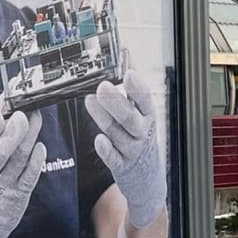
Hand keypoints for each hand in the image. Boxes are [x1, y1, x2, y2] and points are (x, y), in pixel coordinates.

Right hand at [0, 107, 45, 237]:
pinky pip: (30, 176)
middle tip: (22, 117)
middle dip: (11, 133)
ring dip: (29, 138)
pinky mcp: (20, 191)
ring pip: (19, 159)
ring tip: (37, 119)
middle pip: (0, 151)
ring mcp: (6, 181)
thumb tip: (4, 98)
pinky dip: (36, 161)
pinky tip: (41, 147)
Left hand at [85, 73, 164, 228]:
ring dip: (104, 118)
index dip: (137, 88)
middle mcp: (142, 134)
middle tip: (102, 86)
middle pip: (130, 117)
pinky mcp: (121, 167)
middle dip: (116, 102)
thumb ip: (132, 87)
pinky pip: (113, 159)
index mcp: (148, 117)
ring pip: (118, 134)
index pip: (145, 100)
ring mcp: (132, 151)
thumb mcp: (143, 115)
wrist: (148, 181)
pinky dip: (106, 150)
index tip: (128, 73)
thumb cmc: (141, 140)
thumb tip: (125, 55)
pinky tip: (99, 140)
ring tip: (89, 101)